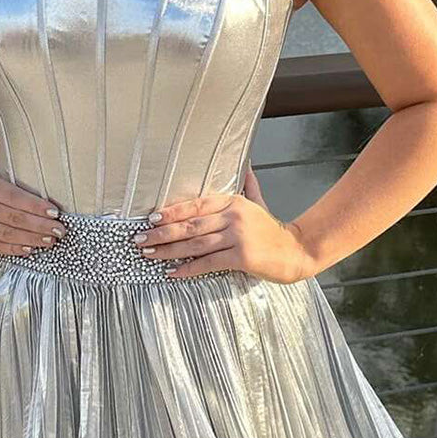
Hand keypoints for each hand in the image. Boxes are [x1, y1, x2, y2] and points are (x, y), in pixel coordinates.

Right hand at [0, 169, 66, 257]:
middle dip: (41, 227)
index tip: (55, 213)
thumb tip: (35, 204)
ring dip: (32, 240)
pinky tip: (28, 250)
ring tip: (49, 242)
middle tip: (60, 231)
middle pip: (16, 218)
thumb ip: (5, 192)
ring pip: (8, 235)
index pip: (17, 198)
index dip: (38, 207)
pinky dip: (13, 250)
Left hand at [134, 187, 309, 283]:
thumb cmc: (273, 231)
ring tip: (148, 255)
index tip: (150, 219)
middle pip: (190, 225)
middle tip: (140, 239)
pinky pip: (208, 263)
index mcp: (233, 201)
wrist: (296, 252)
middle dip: (161, 233)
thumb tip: (245, 165)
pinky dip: (188, 268)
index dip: (171, 212)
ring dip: (168, 250)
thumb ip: (248, 185)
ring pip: (195, 244)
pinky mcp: (242, 257)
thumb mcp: (259, 203)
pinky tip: (172, 272)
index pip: (195, 204)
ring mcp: (238, 236)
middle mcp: (234, 216)